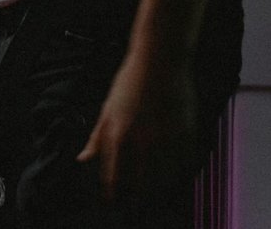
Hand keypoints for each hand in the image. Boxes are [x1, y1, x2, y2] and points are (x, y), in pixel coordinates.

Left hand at [76, 53, 195, 211]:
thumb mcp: (107, 109)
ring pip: (165, 179)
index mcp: (119, 134)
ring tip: (155, 200)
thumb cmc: (130, 82)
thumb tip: (84, 158)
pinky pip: (185, 164)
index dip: (112, 193)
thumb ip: (97, 137)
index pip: (114, 175)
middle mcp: (142, 141)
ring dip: (159, 192)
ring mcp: (166, 139)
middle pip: (141, 184)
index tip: (113, 203)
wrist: (160, 60)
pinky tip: (176, 179)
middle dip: (137, 201)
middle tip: (136, 211)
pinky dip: (180, 174)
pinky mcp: (187, 134)